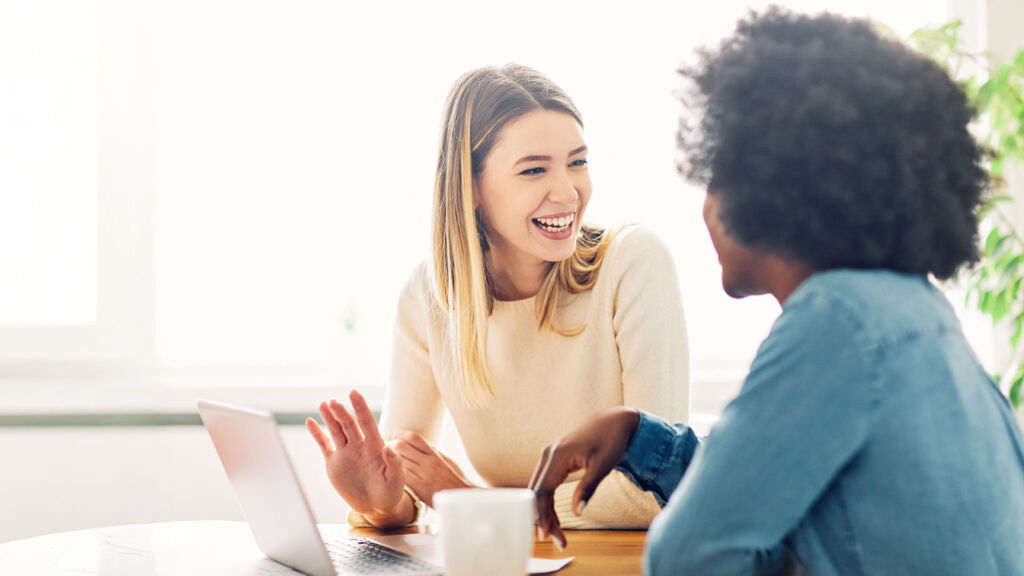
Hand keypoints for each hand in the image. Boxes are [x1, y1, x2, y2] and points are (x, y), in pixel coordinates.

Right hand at [306, 390, 407, 524]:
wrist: (376, 507)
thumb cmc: (390, 493)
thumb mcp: (397, 480)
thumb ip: (395, 464)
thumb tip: (390, 447)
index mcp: (375, 446)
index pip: (367, 422)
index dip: (361, 408)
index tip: (354, 393)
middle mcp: (360, 446)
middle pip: (349, 424)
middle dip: (341, 412)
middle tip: (333, 402)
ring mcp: (346, 453)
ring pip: (336, 430)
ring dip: (330, 418)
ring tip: (324, 404)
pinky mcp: (334, 463)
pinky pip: (324, 445)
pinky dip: (317, 434)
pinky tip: (310, 422)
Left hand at [391, 430, 474, 506]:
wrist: (462, 497)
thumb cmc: (454, 478)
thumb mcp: (446, 460)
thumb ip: (433, 452)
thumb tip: (421, 443)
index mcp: (434, 453)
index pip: (413, 437)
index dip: (401, 434)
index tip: (395, 436)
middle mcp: (428, 462)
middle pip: (402, 447)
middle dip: (391, 446)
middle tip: (386, 449)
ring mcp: (424, 475)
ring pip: (400, 461)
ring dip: (391, 460)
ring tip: (387, 461)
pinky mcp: (420, 488)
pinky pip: (403, 477)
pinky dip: (396, 473)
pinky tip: (393, 475)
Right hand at [529, 407, 640, 549]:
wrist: (614, 420)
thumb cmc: (611, 441)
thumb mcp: (603, 466)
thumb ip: (587, 489)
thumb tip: (577, 513)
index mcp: (557, 456)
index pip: (542, 491)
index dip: (542, 515)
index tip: (547, 535)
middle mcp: (548, 454)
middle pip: (537, 492)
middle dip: (543, 518)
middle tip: (556, 541)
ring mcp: (549, 455)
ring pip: (540, 489)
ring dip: (545, 512)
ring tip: (557, 535)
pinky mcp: (554, 459)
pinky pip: (546, 484)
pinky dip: (549, 501)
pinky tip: (555, 518)